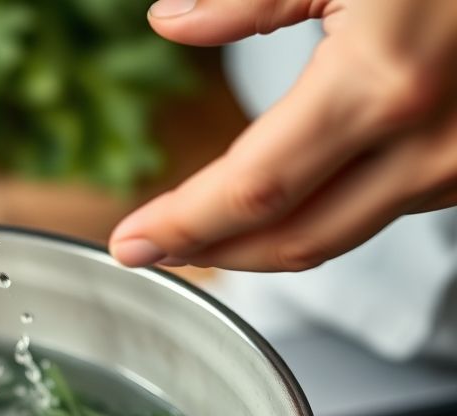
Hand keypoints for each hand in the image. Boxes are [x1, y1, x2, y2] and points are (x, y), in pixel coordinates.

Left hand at [110, 0, 456, 270]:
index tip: (130, 242)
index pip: (252, 189)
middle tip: (150, 250)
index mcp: (382, 87)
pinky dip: (314, 220)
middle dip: (211, 251)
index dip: (182, 223)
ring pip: (337, 236)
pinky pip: (376, 213)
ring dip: (259, 245)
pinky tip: (278, 205)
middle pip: (292, 239)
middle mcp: (426, 148)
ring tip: (198, 233)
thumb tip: (170, 22)